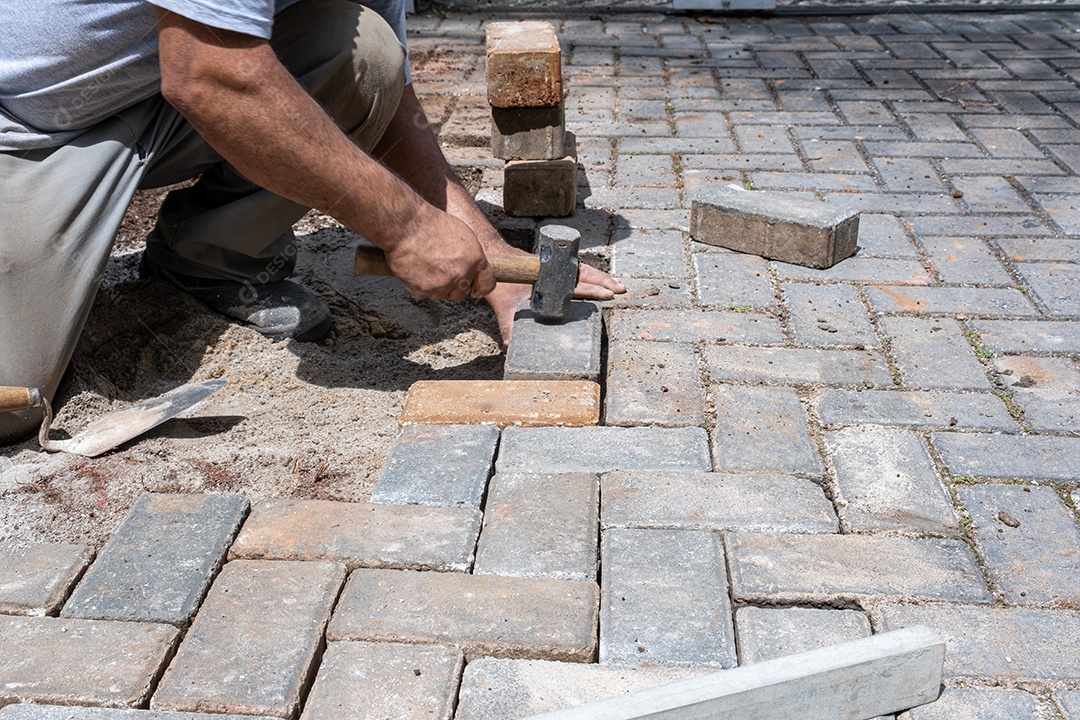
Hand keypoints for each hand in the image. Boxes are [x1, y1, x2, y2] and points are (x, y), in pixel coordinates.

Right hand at [383, 206, 496, 301]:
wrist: (405, 226)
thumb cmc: (431, 224)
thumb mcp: (462, 234)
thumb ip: (470, 256)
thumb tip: (473, 268)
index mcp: (475, 259)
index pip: (487, 284)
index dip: (479, 287)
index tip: (475, 289)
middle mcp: (462, 274)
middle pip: (461, 294)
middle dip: (452, 287)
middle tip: (440, 271)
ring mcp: (442, 284)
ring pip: (440, 295)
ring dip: (433, 286)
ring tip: (424, 265)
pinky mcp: (423, 290)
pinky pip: (423, 294)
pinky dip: (417, 285)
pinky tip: (414, 269)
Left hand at [484, 255, 627, 349]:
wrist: (495, 260)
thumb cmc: (500, 283)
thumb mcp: (503, 307)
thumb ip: (508, 327)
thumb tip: (508, 348)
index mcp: (548, 279)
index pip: (574, 284)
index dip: (593, 289)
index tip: (608, 295)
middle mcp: (555, 271)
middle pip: (585, 275)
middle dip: (604, 283)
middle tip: (621, 290)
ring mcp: (556, 268)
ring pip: (583, 271)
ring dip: (601, 277)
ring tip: (617, 285)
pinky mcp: (555, 268)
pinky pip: (576, 270)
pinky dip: (590, 274)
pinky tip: (600, 279)